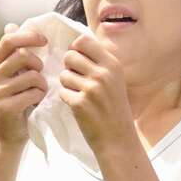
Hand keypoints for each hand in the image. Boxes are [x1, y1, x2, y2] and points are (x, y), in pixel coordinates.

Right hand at [0, 23, 47, 145]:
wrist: (7, 137)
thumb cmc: (15, 103)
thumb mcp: (11, 77)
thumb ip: (13, 54)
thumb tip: (11, 25)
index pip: (9, 39)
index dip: (29, 36)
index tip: (44, 41)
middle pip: (23, 55)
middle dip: (39, 64)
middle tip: (41, 75)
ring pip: (33, 75)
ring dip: (42, 84)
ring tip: (39, 92)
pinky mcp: (7, 106)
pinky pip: (35, 92)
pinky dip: (41, 97)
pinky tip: (36, 103)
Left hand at [58, 34, 134, 154]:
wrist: (118, 138)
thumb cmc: (114, 107)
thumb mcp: (115, 79)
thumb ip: (99, 61)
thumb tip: (74, 45)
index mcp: (112, 64)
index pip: (83, 41)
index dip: (76, 49)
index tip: (79, 61)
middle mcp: (103, 74)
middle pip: (70, 56)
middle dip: (69, 67)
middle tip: (78, 80)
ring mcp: (91, 89)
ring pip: (64, 74)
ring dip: (67, 84)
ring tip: (80, 94)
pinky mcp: (79, 103)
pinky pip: (62, 91)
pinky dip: (67, 98)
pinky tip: (79, 106)